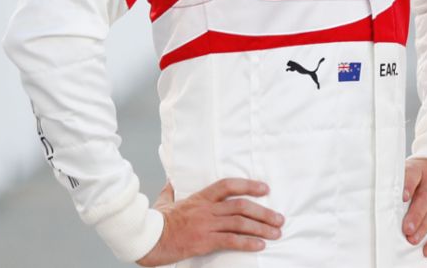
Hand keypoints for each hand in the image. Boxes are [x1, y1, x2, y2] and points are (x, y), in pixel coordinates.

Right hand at [136, 178, 283, 265]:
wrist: (147, 239)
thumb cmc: (155, 221)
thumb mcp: (164, 200)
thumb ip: (172, 190)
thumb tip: (172, 181)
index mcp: (200, 198)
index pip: (229, 185)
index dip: (249, 185)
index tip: (265, 189)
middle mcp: (207, 209)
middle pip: (242, 206)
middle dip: (264, 212)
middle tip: (279, 218)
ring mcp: (206, 225)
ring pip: (240, 223)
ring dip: (262, 228)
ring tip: (276, 232)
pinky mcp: (204, 242)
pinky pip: (231, 241)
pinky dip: (247, 243)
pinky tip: (260, 245)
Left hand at [401, 157, 426, 257]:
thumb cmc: (423, 174)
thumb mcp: (412, 170)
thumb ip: (400, 184)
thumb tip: (382, 204)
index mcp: (419, 170)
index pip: (413, 176)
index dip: (408, 186)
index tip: (402, 197)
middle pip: (424, 197)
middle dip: (415, 214)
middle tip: (407, 229)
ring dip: (423, 228)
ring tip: (413, 240)